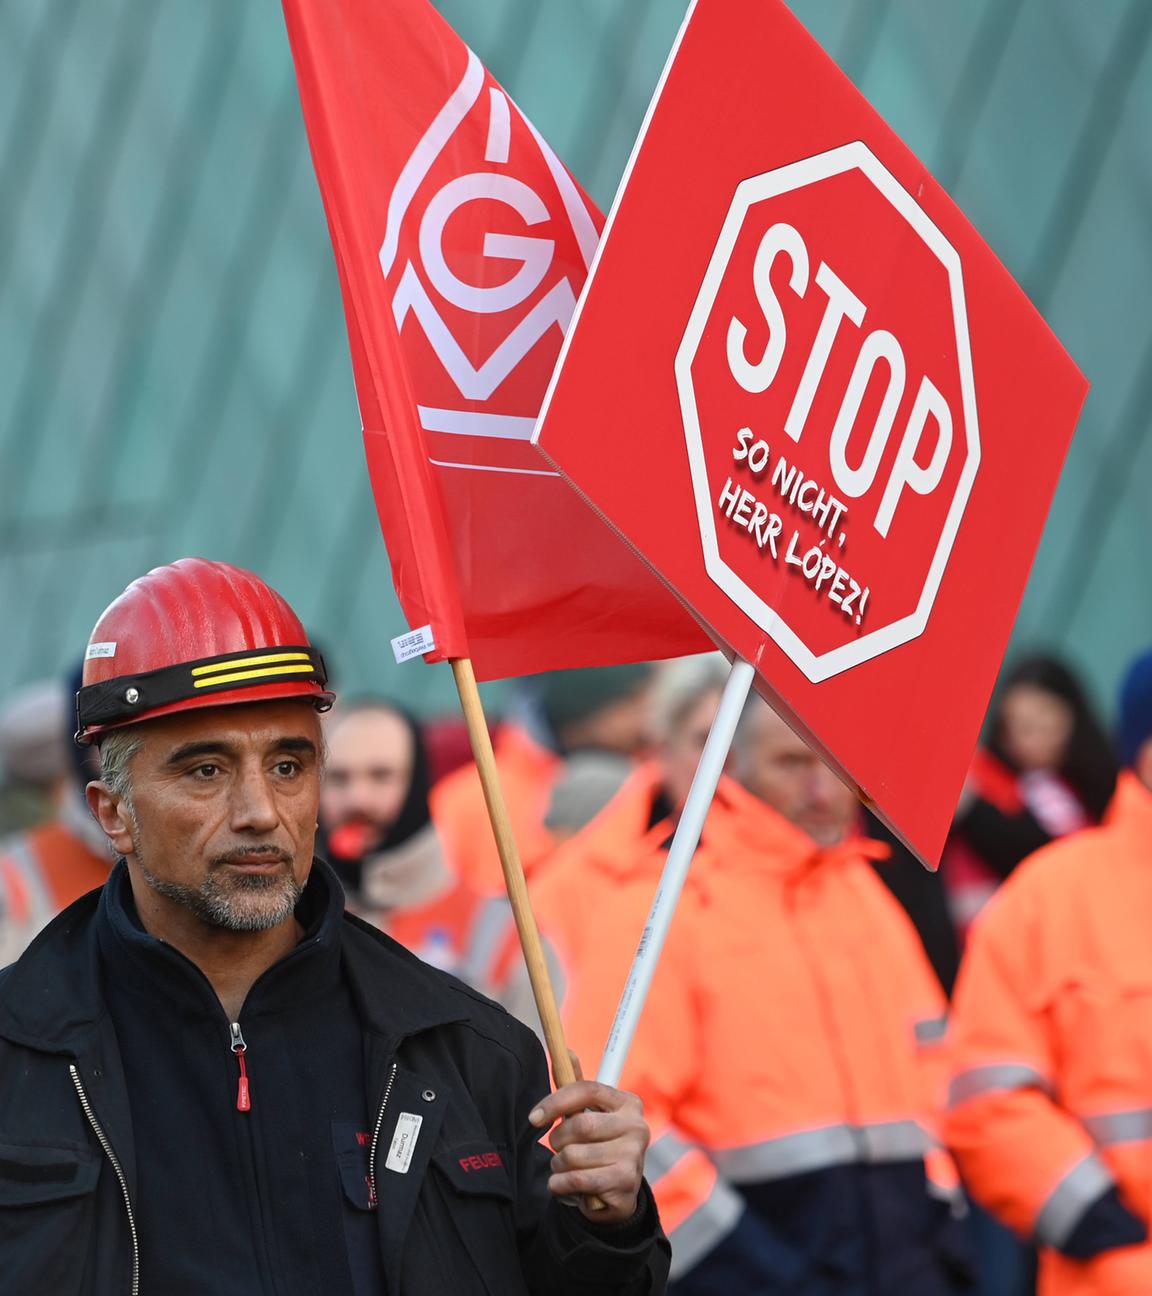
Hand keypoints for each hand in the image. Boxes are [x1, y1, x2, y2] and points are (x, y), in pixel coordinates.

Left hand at [529, 1074, 649, 1222]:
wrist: (618, 1190)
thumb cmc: (600, 1144)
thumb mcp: (591, 1114)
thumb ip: (576, 1087)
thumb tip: (564, 1051)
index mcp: (628, 1103)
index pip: (587, 1090)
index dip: (556, 1101)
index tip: (534, 1117)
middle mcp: (637, 1126)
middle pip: (579, 1125)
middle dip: (558, 1139)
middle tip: (557, 1147)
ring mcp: (633, 1155)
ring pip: (574, 1155)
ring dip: (558, 1165)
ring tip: (565, 1167)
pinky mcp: (625, 1182)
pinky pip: (578, 1179)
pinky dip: (560, 1183)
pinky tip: (562, 1183)